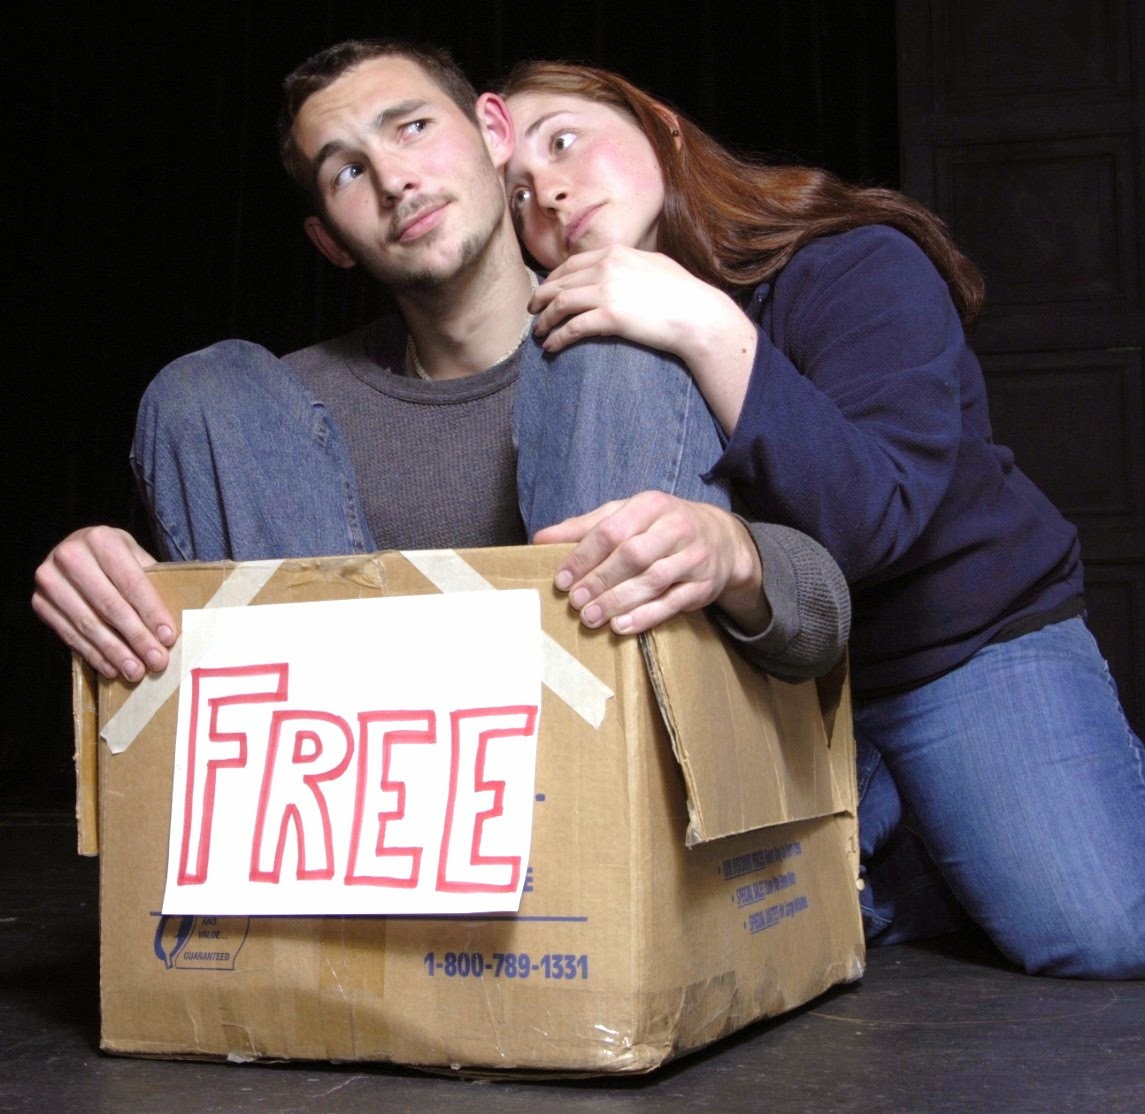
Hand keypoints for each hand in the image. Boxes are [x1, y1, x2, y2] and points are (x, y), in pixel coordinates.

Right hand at [31, 526, 175, 681]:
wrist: (75, 551)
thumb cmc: (115, 557)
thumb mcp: (135, 556)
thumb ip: (153, 581)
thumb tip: (177, 621)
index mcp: (101, 540)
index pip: (132, 582)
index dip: (151, 612)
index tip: (168, 637)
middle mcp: (70, 556)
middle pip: (110, 606)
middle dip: (137, 637)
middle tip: (156, 661)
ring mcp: (50, 580)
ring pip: (88, 624)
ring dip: (115, 652)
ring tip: (136, 671)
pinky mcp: (39, 603)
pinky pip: (69, 635)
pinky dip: (93, 654)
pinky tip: (112, 668)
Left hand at [530, 246, 756, 430]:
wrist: (698, 314)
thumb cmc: (683, 293)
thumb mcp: (654, 264)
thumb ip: (630, 262)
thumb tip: (617, 265)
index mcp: (615, 253)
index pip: (571, 264)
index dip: (553, 279)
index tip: (545, 291)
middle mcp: (607, 267)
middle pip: (559, 283)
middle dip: (541, 299)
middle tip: (533, 312)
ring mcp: (607, 291)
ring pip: (560, 304)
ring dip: (545, 321)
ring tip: (539, 333)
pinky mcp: (610, 317)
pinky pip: (572, 328)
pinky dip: (557, 338)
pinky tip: (552, 347)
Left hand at [533, 491, 768, 635]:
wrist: (721, 539)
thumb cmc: (659, 527)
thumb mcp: (625, 516)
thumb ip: (584, 527)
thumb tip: (540, 539)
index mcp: (651, 505)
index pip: (612, 530)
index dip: (584, 556)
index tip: (562, 579)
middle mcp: (676, 527)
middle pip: (633, 555)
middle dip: (600, 580)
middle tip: (576, 602)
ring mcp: (693, 557)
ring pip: (653, 580)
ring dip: (619, 601)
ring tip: (592, 617)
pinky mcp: (703, 586)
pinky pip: (673, 603)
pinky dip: (645, 616)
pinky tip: (621, 626)